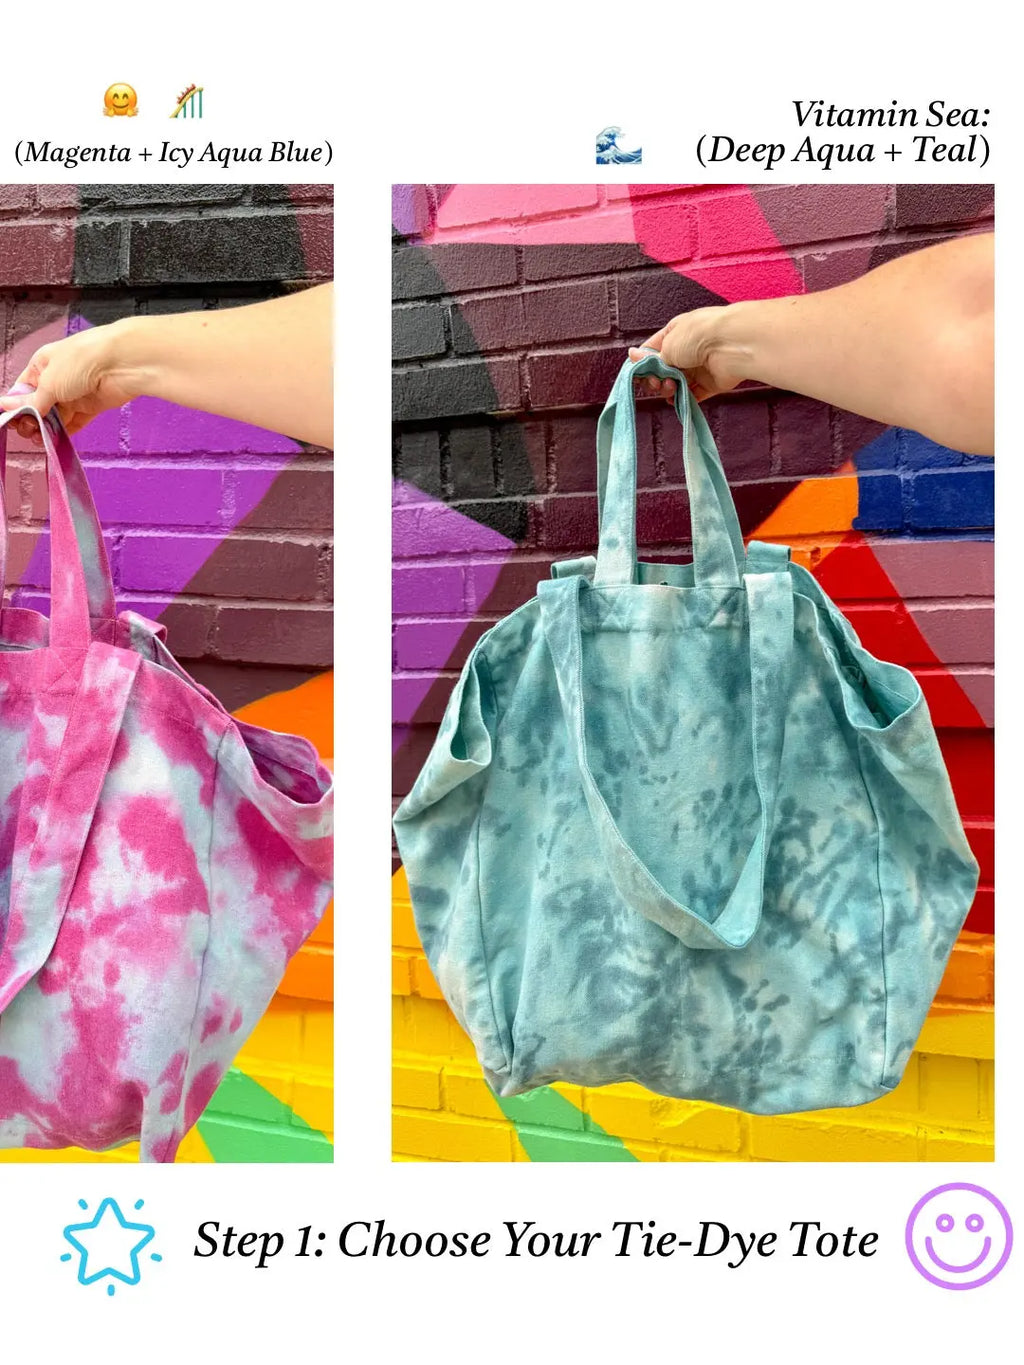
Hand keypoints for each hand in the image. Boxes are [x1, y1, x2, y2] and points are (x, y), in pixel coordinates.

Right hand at [0, 322, 137, 443]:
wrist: (122, 364)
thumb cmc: (82, 361)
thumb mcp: (48, 381)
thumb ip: (31, 400)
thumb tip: (6, 405)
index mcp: (42, 365)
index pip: (23, 389)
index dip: (16, 406)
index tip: (12, 421)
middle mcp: (57, 379)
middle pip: (38, 405)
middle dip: (31, 419)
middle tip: (28, 431)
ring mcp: (74, 393)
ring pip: (55, 416)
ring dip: (46, 428)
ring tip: (39, 439)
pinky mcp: (91, 406)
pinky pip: (74, 422)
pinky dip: (64, 432)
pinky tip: (54, 440)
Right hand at [628, 305, 745, 403]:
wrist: (732, 345)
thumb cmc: (698, 336)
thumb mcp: (667, 344)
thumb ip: (651, 357)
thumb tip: (632, 356)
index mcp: (675, 333)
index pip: (652, 350)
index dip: (643, 364)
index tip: (638, 375)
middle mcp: (686, 349)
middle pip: (663, 370)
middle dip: (655, 378)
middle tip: (657, 382)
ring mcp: (698, 367)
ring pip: (676, 384)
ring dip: (668, 389)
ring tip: (670, 388)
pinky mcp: (710, 383)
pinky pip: (693, 395)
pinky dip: (683, 400)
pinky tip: (676, 400)